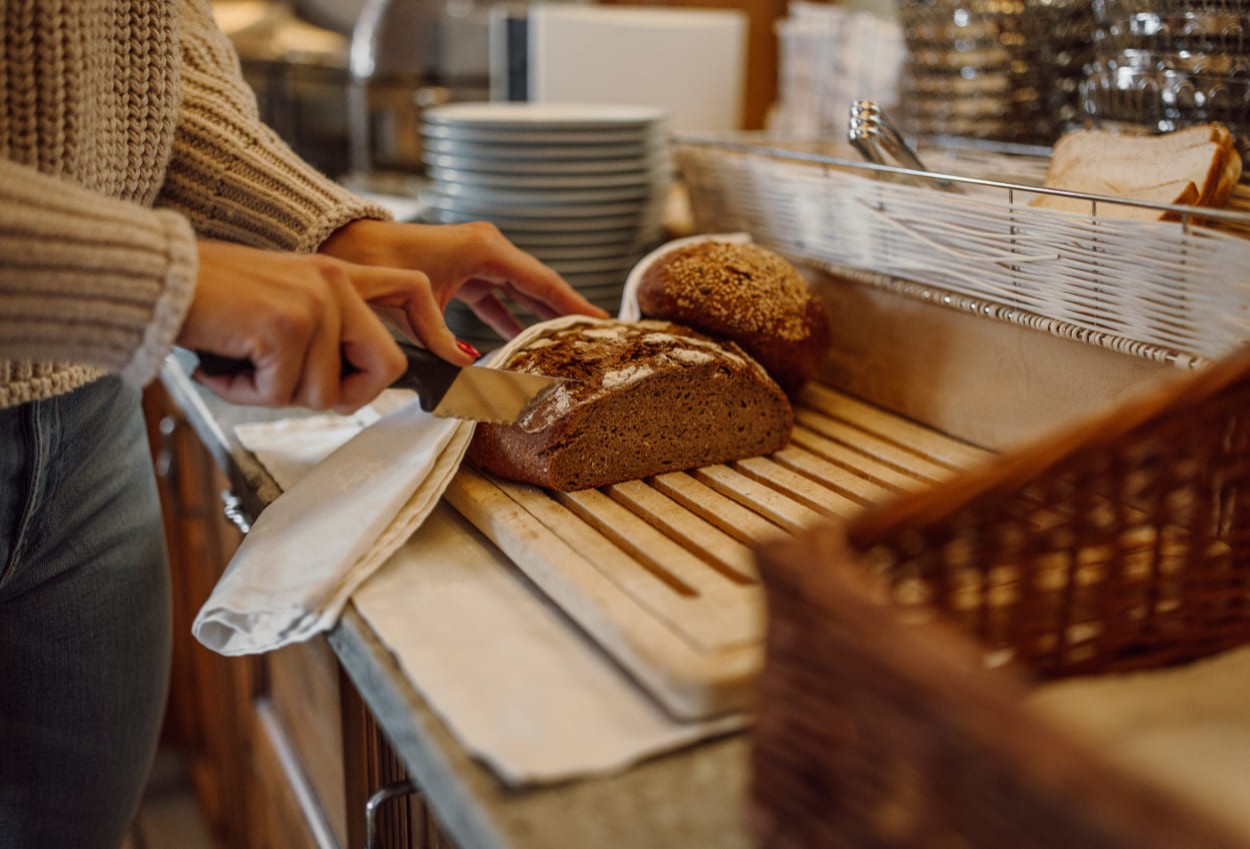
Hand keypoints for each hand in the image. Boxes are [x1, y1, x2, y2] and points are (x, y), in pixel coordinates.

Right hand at [178, 240, 442, 413]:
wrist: (153, 278)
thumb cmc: (207, 301)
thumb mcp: (280, 309)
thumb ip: (322, 336)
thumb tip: (345, 388)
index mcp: (338, 273)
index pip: (412, 291)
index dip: (436, 332)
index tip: (457, 364)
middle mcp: (335, 282)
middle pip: (386, 367)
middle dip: (343, 394)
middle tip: (288, 385)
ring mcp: (315, 302)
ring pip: (325, 392)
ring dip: (273, 394)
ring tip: (238, 362)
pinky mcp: (287, 325)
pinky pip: (283, 393)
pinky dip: (244, 392)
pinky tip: (222, 363)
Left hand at [318, 219, 608, 341]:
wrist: (345, 246)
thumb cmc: (378, 265)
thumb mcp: (416, 306)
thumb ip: (446, 342)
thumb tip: (472, 373)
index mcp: (485, 250)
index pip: (541, 281)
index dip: (573, 304)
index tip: (601, 321)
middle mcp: (487, 249)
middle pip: (538, 285)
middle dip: (565, 310)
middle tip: (595, 335)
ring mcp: (477, 258)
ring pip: (520, 291)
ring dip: (540, 315)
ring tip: (567, 340)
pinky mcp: (464, 269)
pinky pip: (498, 296)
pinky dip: (511, 316)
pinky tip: (523, 339)